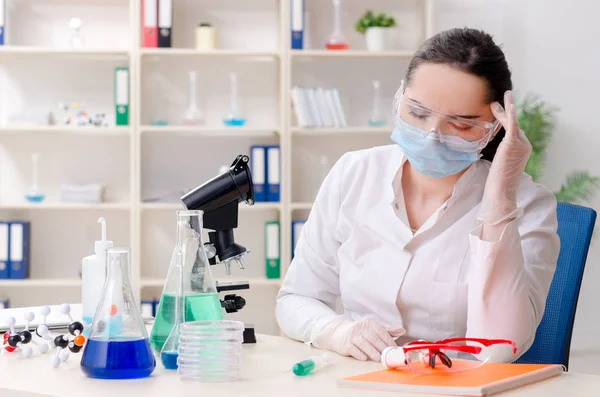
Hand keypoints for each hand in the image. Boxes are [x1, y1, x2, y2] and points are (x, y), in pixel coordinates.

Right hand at [311, 317, 404, 361]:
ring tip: (379, 359)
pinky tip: (364, 358)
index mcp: (370, 323)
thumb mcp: (372, 329)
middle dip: (383, 348)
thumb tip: (402, 330)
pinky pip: (353, 349)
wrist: (338, 333)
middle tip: (390, 357)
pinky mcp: (345, 343)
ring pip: (364, 344)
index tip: (396, 350)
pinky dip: (359, 354)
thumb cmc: (359, 332)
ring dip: (372, 352)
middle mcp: (361, 327)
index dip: (390, 342)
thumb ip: (387, 330)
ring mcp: (352, 335)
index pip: (382, 332)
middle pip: (374, 339)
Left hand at [482, 90, 531, 224]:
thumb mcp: (498, 165)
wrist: (501, 191)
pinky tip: (508, 102)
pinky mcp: (513, 144)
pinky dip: (510, 113)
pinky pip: (513, 125)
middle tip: (493, 103)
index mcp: (521, 150)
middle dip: (503, 114)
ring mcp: (521, 144)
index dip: (504, 121)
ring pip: (511, 123)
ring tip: (496, 100)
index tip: (497, 113)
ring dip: (504, 110)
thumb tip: (490, 152)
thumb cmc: (497, 183)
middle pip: (512, 125)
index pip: (513, 132)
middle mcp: (524, 145)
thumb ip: (498, 155)